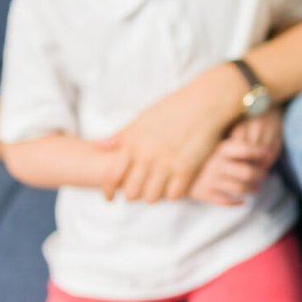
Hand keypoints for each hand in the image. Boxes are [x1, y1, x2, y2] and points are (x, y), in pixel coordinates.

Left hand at [103, 67, 240, 202]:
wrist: (204, 103)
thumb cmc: (173, 108)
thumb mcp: (142, 119)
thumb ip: (121, 136)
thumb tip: (97, 146)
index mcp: (132, 143)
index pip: (111, 177)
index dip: (108, 191)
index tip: (110, 197)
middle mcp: (147, 156)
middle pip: (131, 192)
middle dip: (133, 194)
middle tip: (139, 190)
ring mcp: (167, 164)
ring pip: (151, 198)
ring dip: (153, 196)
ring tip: (158, 188)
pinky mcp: (187, 169)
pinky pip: (174, 195)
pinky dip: (173, 193)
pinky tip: (175, 185)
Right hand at [183, 114, 283, 206]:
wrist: (165, 164)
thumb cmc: (192, 145)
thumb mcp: (209, 134)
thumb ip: (228, 129)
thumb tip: (250, 115)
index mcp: (219, 147)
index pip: (246, 149)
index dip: (260, 153)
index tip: (267, 154)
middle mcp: (216, 164)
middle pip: (248, 173)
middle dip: (260, 176)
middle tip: (263, 176)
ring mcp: (210, 179)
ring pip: (240, 188)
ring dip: (252, 189)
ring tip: (256, 188)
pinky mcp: (204, 193)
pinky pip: (226, 200)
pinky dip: (236, 202)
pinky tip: (242, 200)